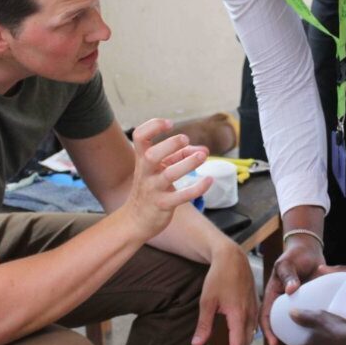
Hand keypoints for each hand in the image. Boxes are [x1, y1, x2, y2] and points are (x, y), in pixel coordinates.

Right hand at [123, 119, 211, 240]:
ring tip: (203, 155)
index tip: (170, 124)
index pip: (140, 136)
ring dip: (187, 164)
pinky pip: (180, 196)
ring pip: (168, 175)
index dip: (153, 126)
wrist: (136, 220)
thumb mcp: (161, 169)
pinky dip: (196, 188)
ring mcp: (153, 189)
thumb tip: (204, 149)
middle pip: (151, 155)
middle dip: (169, 144)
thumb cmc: (151, 188)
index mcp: (142, 159)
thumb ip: (181, 156)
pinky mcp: (163, 205)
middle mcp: (145, 172)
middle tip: (185, 139)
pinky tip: (209, 180)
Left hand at [191, 243, 258, 344]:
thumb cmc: (218, 276)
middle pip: (246, 343)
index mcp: (238, 314)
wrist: (232, 257)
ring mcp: (254, 308)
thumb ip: (204, 324)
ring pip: (251, 334)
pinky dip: (246, 336)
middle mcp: (250, 313)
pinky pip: (253, 325)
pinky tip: (238, 337)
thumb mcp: (207, 301)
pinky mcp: (255, 303)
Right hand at [260, 235, 324, 344]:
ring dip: (296, 337)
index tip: (274, 344)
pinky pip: (308, 318)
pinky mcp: (308, 303)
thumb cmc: (294, 255)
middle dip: (283, 340)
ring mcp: (296, 304)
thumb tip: (291, 290)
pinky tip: (318, 336)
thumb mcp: (287, 264)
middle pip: (279, 325)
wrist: (310, 250)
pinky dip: (311, 328)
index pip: (266, 316)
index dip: (268, 331)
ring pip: (294, 325)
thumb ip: (288, 275)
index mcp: (273, 295)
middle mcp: (283, 302)